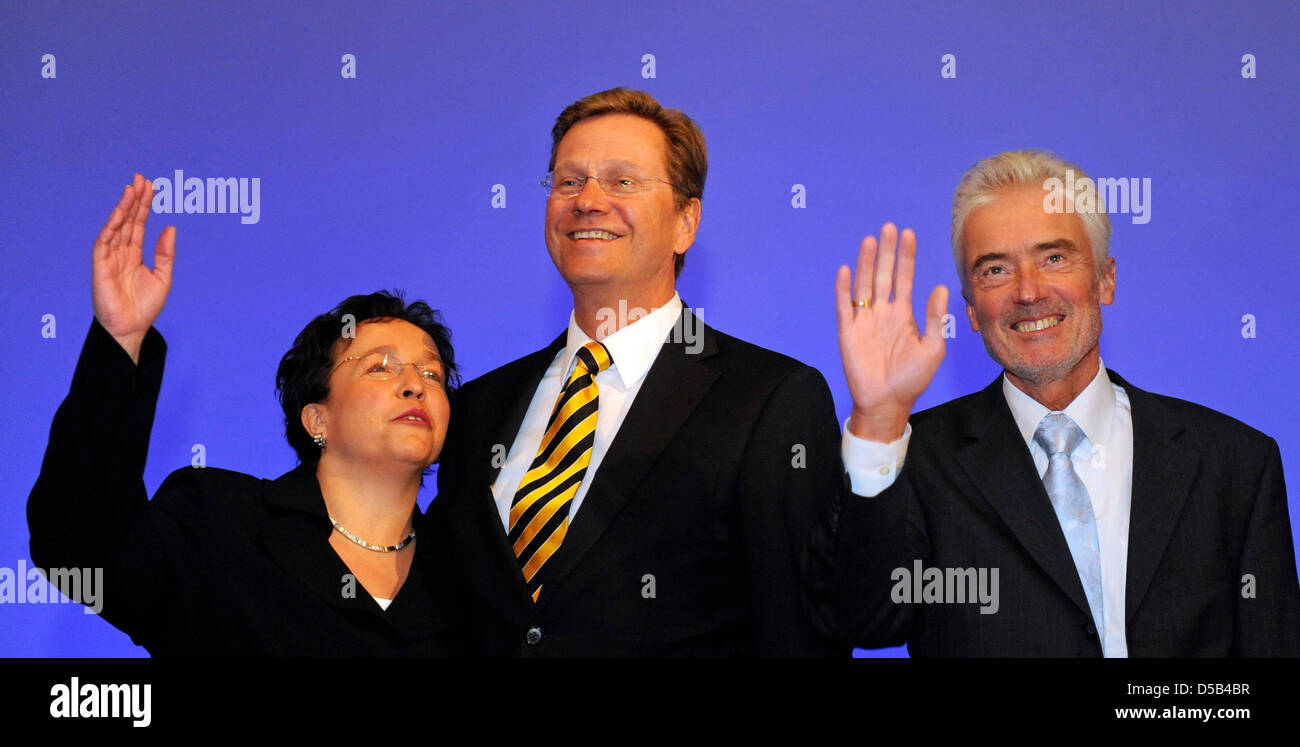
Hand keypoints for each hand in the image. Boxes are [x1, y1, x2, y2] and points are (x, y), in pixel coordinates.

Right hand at [92, 174, 175, 362]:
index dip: (144, 206)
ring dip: (123, 207)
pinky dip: (111, 226)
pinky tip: (119, 212)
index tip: (150, 187)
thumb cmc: (145, 307)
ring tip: (132, 189)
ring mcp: (109, 258)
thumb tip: (171, 227)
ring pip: (116, 227)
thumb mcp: (163, 277)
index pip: (139, 225)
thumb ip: (166, 253)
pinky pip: (104, 242)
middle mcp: (121, 253)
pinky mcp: (100, 266)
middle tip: (141, 179)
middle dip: (134, 200)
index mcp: (135, 255)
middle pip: (127, 221)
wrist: (132, 328)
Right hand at [836, 223, 947, 441]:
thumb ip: (935, 318)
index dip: (906, 256)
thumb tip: (940, 287)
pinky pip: (845, 306)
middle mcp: (882, 313)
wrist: (887, 403)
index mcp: (903, 314)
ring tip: (871, 240)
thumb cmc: (911, 379)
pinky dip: (845, 289)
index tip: (908, 234)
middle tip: (889, 227)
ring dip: (867, 263)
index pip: (904, 278)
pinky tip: (847, 270)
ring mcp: (864, 321)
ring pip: (865, 285)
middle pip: (883, 275)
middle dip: (887, 251)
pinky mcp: (848, 333)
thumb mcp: (932, 348)